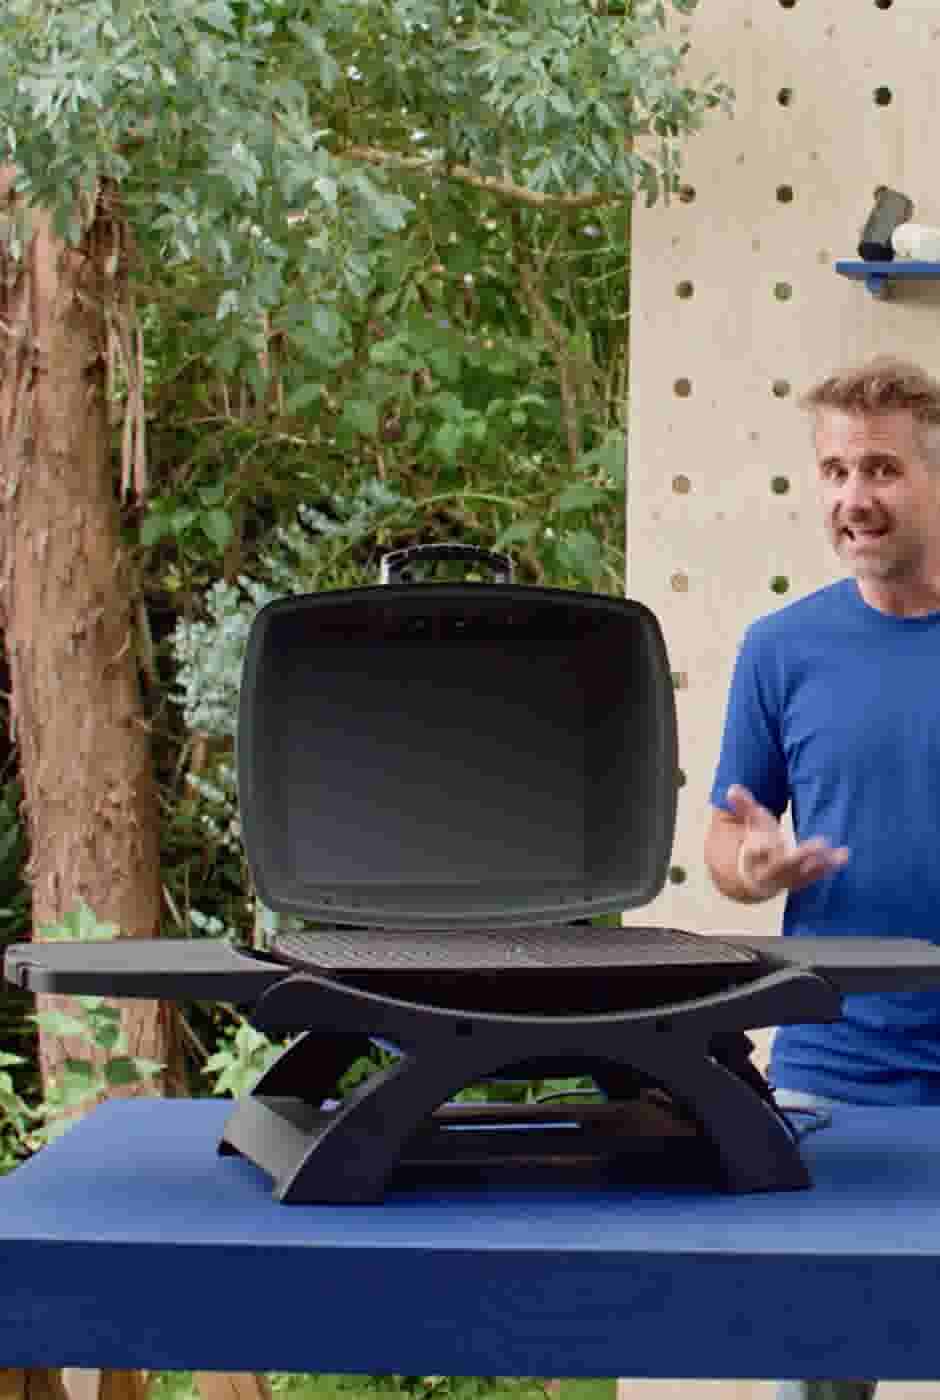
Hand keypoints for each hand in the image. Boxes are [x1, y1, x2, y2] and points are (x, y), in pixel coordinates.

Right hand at [725, 784, 849, 899]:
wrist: (754, 874)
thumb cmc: (755, 840)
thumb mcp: (750, 822)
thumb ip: (743, 806)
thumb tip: (732, 788)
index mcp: (752, 856)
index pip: (757, 853)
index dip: (764, 849)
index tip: (772, 843)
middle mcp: (768, 872)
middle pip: (782, 867)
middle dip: (800, 858)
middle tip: (818, 844)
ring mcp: (785, 879)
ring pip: (802, 875)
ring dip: (820, 865)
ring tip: (835, 852)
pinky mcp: (800, 881)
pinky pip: (815, 876)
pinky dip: (829, 867)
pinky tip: (843, 855)